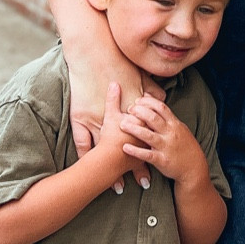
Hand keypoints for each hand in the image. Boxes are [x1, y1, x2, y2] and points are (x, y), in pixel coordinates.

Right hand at [67, 41, 160, 189]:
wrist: (93, 56)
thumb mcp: (137, 78)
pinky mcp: (81, 118)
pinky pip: (83, 143)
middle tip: (145, 184)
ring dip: (111, 170)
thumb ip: (150, 90)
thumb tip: (163, 98)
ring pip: (105, 151)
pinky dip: (87, 158)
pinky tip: (90, 171)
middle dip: (136, 168)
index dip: (151, 153)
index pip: (143, 138)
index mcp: (131, 112)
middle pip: (128, 149)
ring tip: (119, 187)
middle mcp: (115, 119)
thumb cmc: (116, 66)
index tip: (160, 166)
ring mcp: (97, 120)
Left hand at [118, 95, 204, 185]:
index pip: (161, 107)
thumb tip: (155, 104)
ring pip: (148, 135)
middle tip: (128, 110)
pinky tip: (125, 147)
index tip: (137, 100)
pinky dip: (136, 151)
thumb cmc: (184, 146)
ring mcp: (166, 147)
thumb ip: (167, 118)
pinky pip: (147, 155)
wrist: (194, 167)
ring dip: (134, 129)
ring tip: (122, 125)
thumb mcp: (179, 128)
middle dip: (139, 112)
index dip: (148, 102)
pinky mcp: (162, 160)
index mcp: (174, 124)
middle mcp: (170, 133)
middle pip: (153, 118)